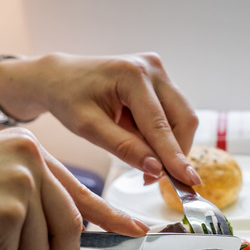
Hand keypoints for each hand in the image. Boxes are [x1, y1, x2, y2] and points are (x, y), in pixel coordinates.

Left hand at [0, 53, 200, 185]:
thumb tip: (157, 169)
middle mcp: (152, 67)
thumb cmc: (68, 99)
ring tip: (147, 164)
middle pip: (183, 118)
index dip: (174, 156)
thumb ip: (124, 148)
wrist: (60, 77)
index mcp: (132, 74)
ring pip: (183, 118)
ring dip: (171, 146)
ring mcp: (159, 71)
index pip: (159, 124)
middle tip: (159, 179)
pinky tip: (145, 147)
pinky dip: (164, 136)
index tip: (189, 182)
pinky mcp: (160, 80)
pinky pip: (173, 114)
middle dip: (176, 152)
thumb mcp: (88, 128)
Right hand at [0, 129, 148, 249]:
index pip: (79, 191)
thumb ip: (31, 200)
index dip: (109, 216)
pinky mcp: (8, 211)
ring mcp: (22, 182)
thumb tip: (68, 236)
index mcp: (29, 148)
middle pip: (69, 227)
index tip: (134, 230)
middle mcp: (33, 158)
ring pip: (38, 248)